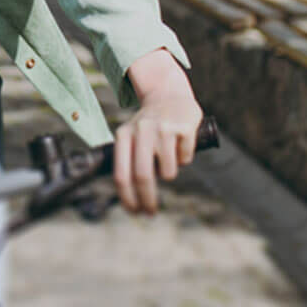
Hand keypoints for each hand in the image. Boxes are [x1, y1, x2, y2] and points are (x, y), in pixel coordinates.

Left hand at [113, 48, 202, 214]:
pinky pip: (185, 159)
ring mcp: (162, 129)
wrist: (168, 94)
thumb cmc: (148, 126)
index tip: (134, 212)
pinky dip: (184, 157)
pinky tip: (181, 142)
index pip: (121, 174)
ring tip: (168, 155)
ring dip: (170, 172)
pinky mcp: (183, 128)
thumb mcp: (130, 136)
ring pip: (168, 172)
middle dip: (148, 199)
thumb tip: (129, 199)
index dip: (127, 198)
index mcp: (123, 135)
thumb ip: (127, 161)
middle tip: (151, 212)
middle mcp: (141, 131)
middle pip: (143, 177)